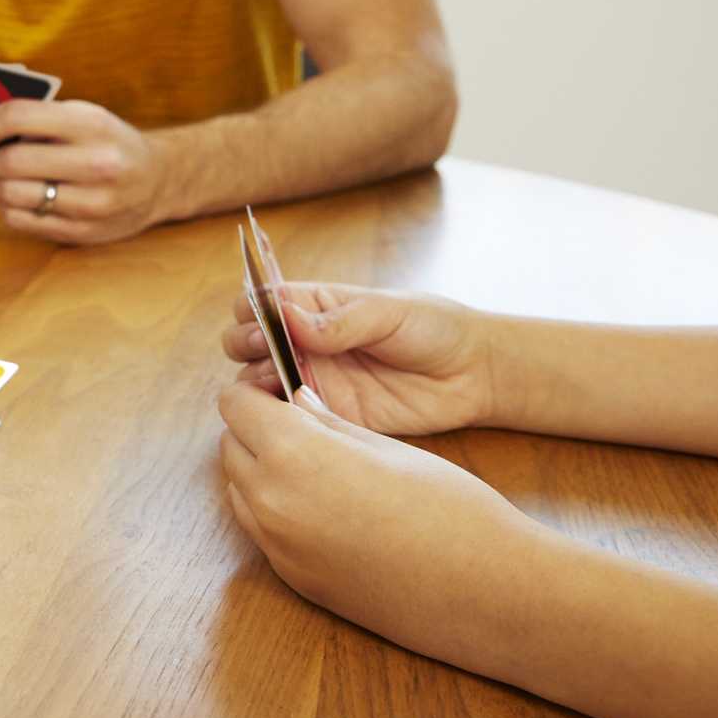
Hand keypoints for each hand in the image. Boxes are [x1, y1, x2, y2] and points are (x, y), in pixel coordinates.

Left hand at [0, 99, 164, 243]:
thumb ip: (37, 118)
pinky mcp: (84, 232)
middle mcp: (96, 162)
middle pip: (10, 161)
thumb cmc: (108, 142)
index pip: (18, 117)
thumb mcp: (83, 116)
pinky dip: (6, 208)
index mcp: (91, 124)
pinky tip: (11, 198)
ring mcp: (92, 202)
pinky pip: (23, 221)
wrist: (159, 180)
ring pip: (12, 195)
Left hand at [217, 382, 551, 670]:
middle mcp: (271, 502)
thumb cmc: (449, 507)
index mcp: (293, 455)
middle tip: (299, 425)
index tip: (278, 391)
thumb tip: (295, 402)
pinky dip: (274, 509)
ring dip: (260, 471)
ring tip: (313, 465)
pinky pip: (261, 530)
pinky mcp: (293, 580)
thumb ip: (329, 423)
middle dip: (255, 431)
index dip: (255, 393)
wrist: (487, 593)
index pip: (235, 406)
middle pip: (231, 448)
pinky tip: (322, 506)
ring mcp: (278, 548)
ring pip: (239, 491)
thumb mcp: (388, 447)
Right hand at [223, 283, 494, 434]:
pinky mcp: (327, 414)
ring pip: (256, 379)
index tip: (260, 318)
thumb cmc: (433, 328)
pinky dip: (275, 413)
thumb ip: (340, 320)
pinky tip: (285, 409)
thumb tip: (289, 319)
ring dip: (253, 378)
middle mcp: (305, 343)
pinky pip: (286, 416)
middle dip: (244, 341)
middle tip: (265, 348)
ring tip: (274, 378)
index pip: (263, 301)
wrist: (472, 375)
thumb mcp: (388, 312)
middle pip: (247, 340)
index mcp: (316, 306)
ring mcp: (313, 379)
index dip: (250, 308)